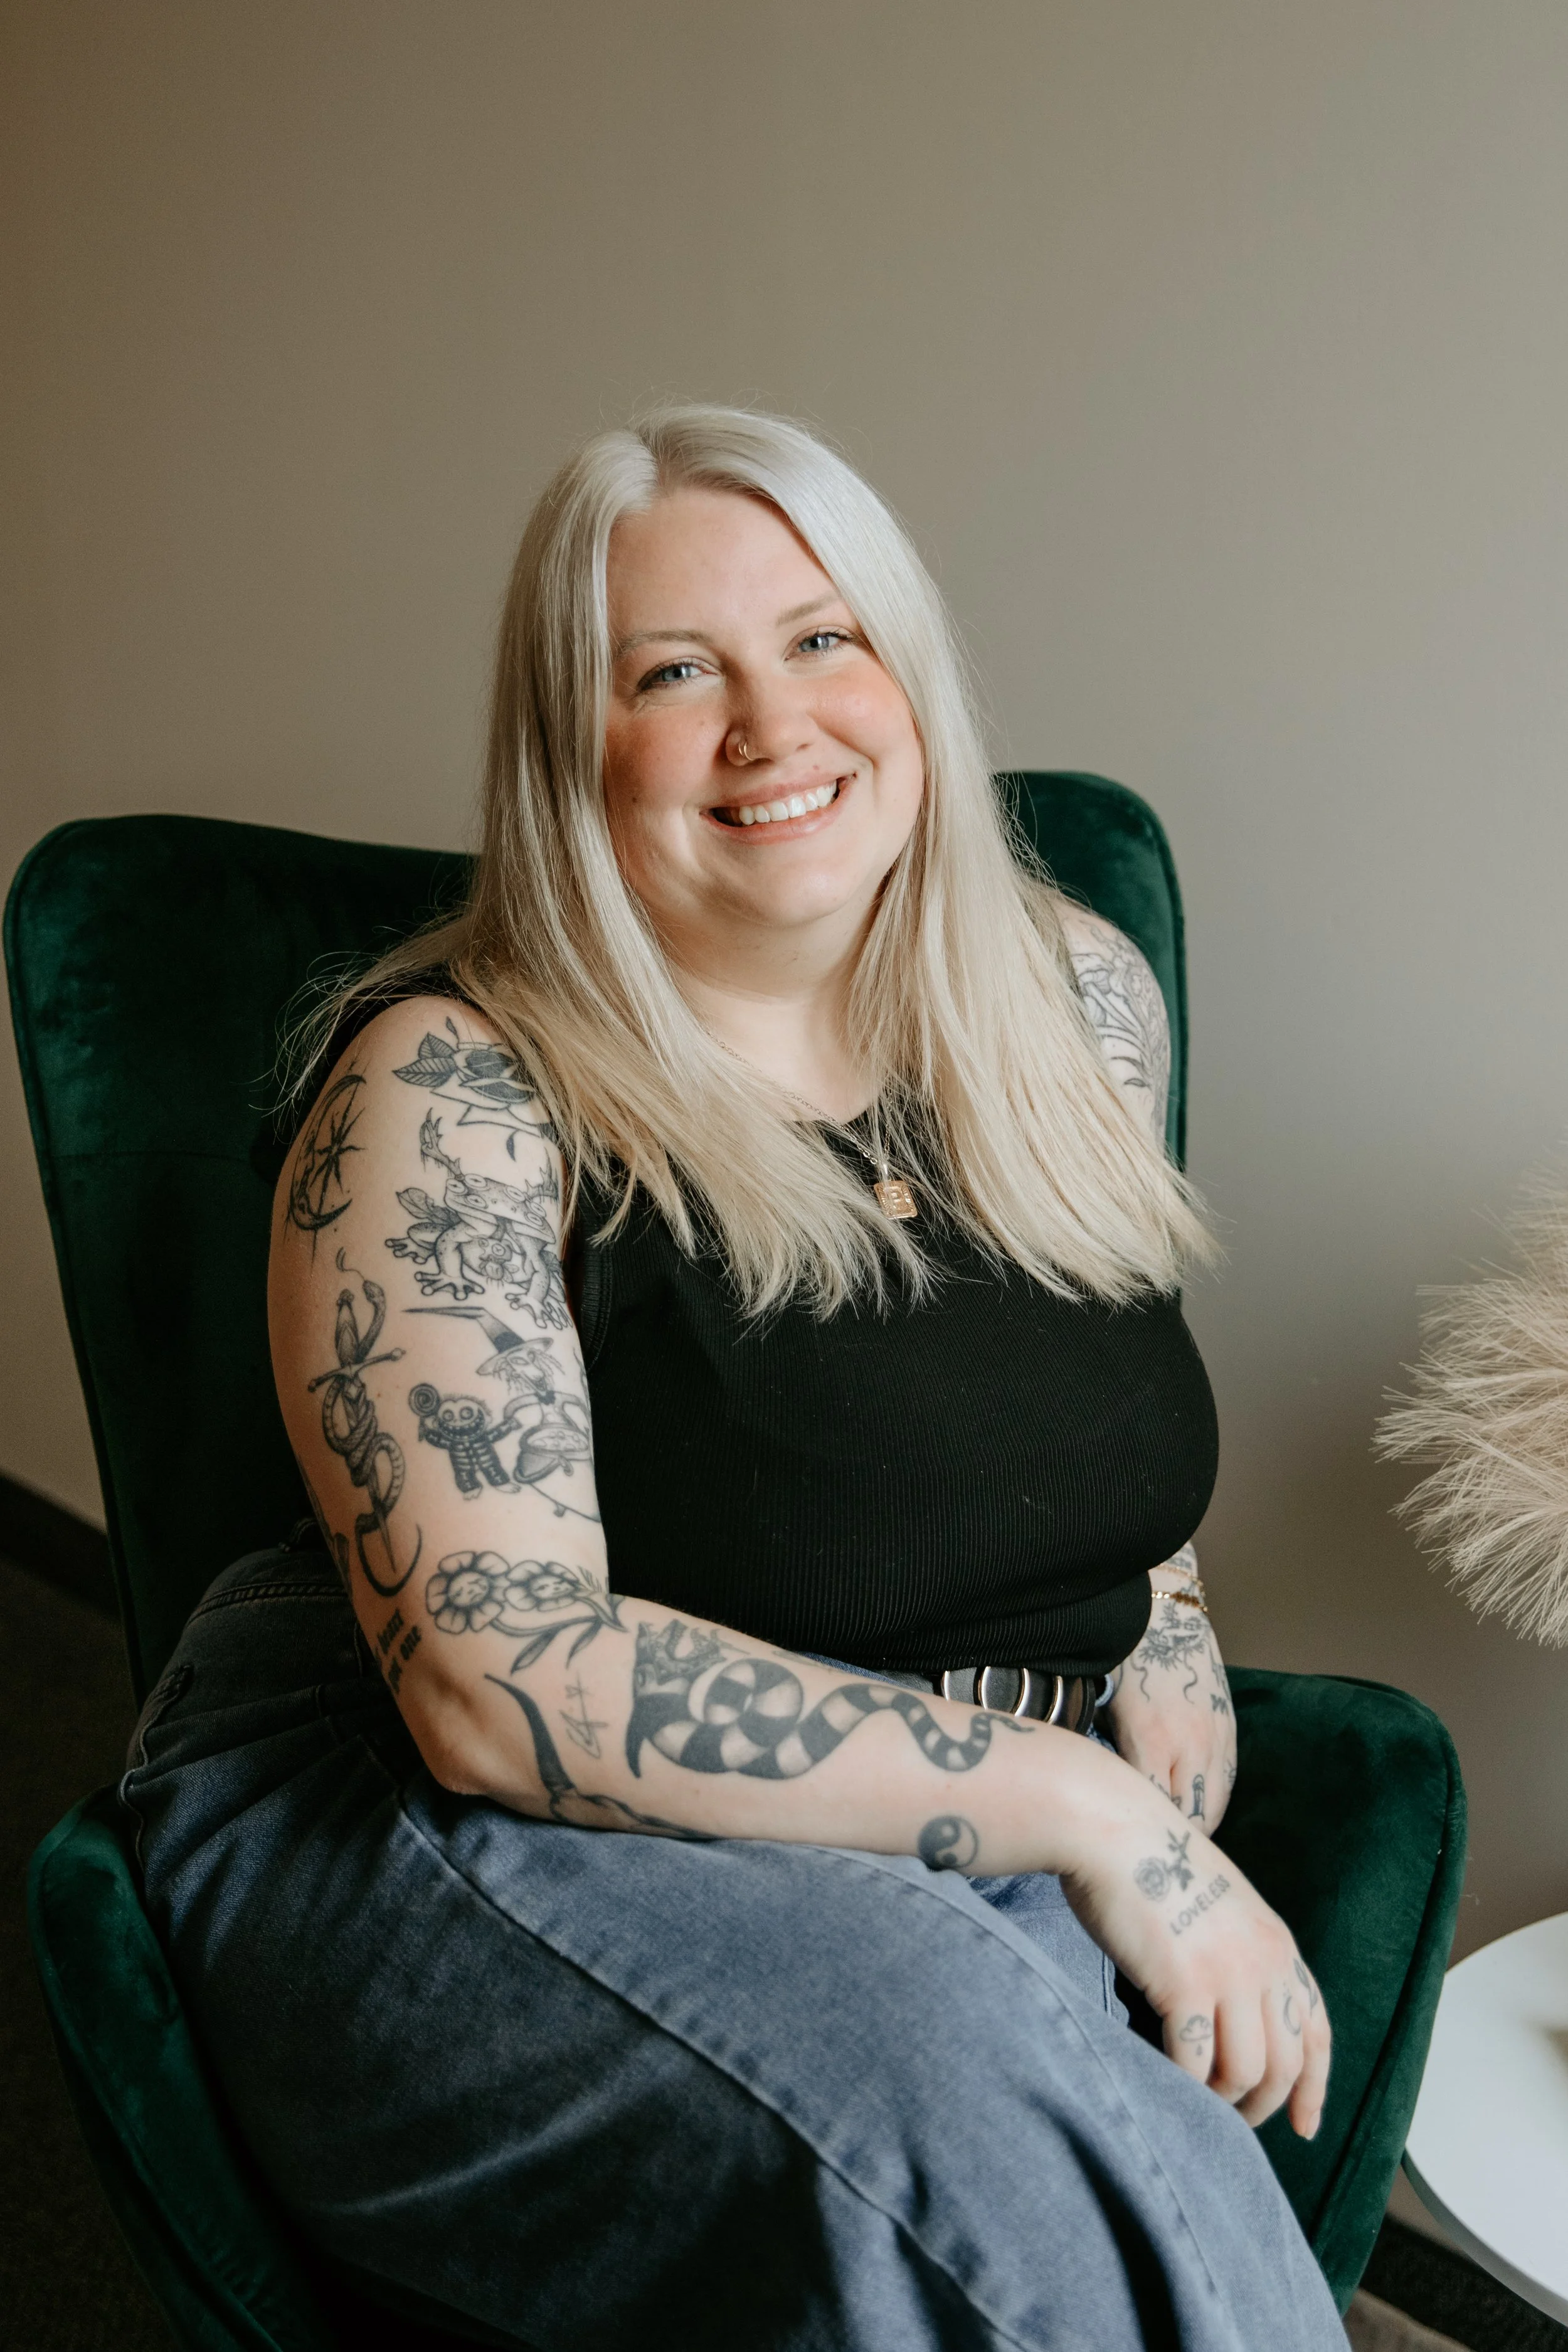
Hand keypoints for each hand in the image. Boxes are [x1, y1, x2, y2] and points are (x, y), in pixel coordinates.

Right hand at [1059, 1768, 1329, 2138]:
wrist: (1112, 1826)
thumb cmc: (1150, 1861)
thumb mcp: (1221, 1905)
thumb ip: (1239, 1954)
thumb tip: (1232, 2018)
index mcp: (1278, 1943)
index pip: (1317, 2031)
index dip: (1316, 2086)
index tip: (1306, 2125)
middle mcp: (1266, 1961)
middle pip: (1286, 2064)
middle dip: (1262, 2104)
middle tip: (1231, 2118)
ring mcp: (1229, 1974)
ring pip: (1246, 2073)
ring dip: (1221, 2099)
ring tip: (1194, 2097)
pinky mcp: (1186, 1985)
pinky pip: (1195, 2063)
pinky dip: (1183, 2084)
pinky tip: (1163, 2075)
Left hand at [1106, 1578, 1236, 1829]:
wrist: (1164, 1612)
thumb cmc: (1122, 1659)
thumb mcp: (1104, 1707)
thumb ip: (1112, 1756)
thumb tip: (1107, 1800)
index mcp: (1151, 1738)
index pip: (1154, 1810)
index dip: (1140, 1832)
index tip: (1121, 1842)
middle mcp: (1191, 1743)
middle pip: (1192, 1818)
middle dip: (1171, 1838)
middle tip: (1147, 1846)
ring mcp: (1217, 1737)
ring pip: (1215, 1805)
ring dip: (1196, 1823)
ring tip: (1169, 1831)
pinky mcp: (1230, 1729)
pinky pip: (1227, 1782)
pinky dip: (1211, 1799)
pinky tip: (1190, 1803)